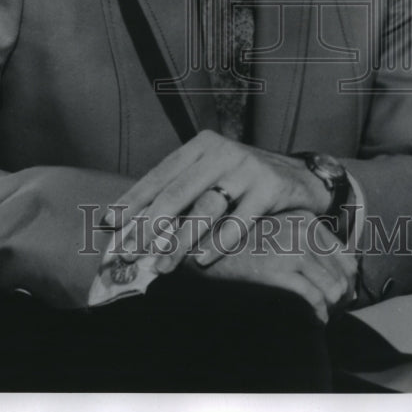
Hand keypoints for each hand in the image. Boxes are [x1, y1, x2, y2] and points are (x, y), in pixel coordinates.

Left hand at [103, 129, 330, 270]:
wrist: (301, 177)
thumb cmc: (245, 182)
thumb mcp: (212, 176)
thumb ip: (180, 192)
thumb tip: (130, 222)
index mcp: (200, 146)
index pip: (159, 175)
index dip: (133, 201)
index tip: (109, 224)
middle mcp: (221, 151)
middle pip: (177, 193)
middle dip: (149, 226)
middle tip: (129, 253)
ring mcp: (247, 167)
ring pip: (205, 209)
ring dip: (180, 242)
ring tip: (162, 265)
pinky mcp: (270, 188)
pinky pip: (239, 221)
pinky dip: (219, 243)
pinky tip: (202, 261)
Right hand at [185, 209, 357, 324]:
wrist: (201, 245)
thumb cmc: (236, 243)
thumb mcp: (273, 232)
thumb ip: (300, 243)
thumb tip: (329, 277)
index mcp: (304, 218)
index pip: (344, 254)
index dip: (346, 281)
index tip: (338, 298)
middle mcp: (303, 229)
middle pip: (343, 273)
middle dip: (341, 299)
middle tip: (332, 314)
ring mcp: (293, 247)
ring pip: (333, 288)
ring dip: (330, 309)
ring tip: (319, 317)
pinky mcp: (280, 269)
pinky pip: (314, 299)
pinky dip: (316, 315)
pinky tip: (310, 320)